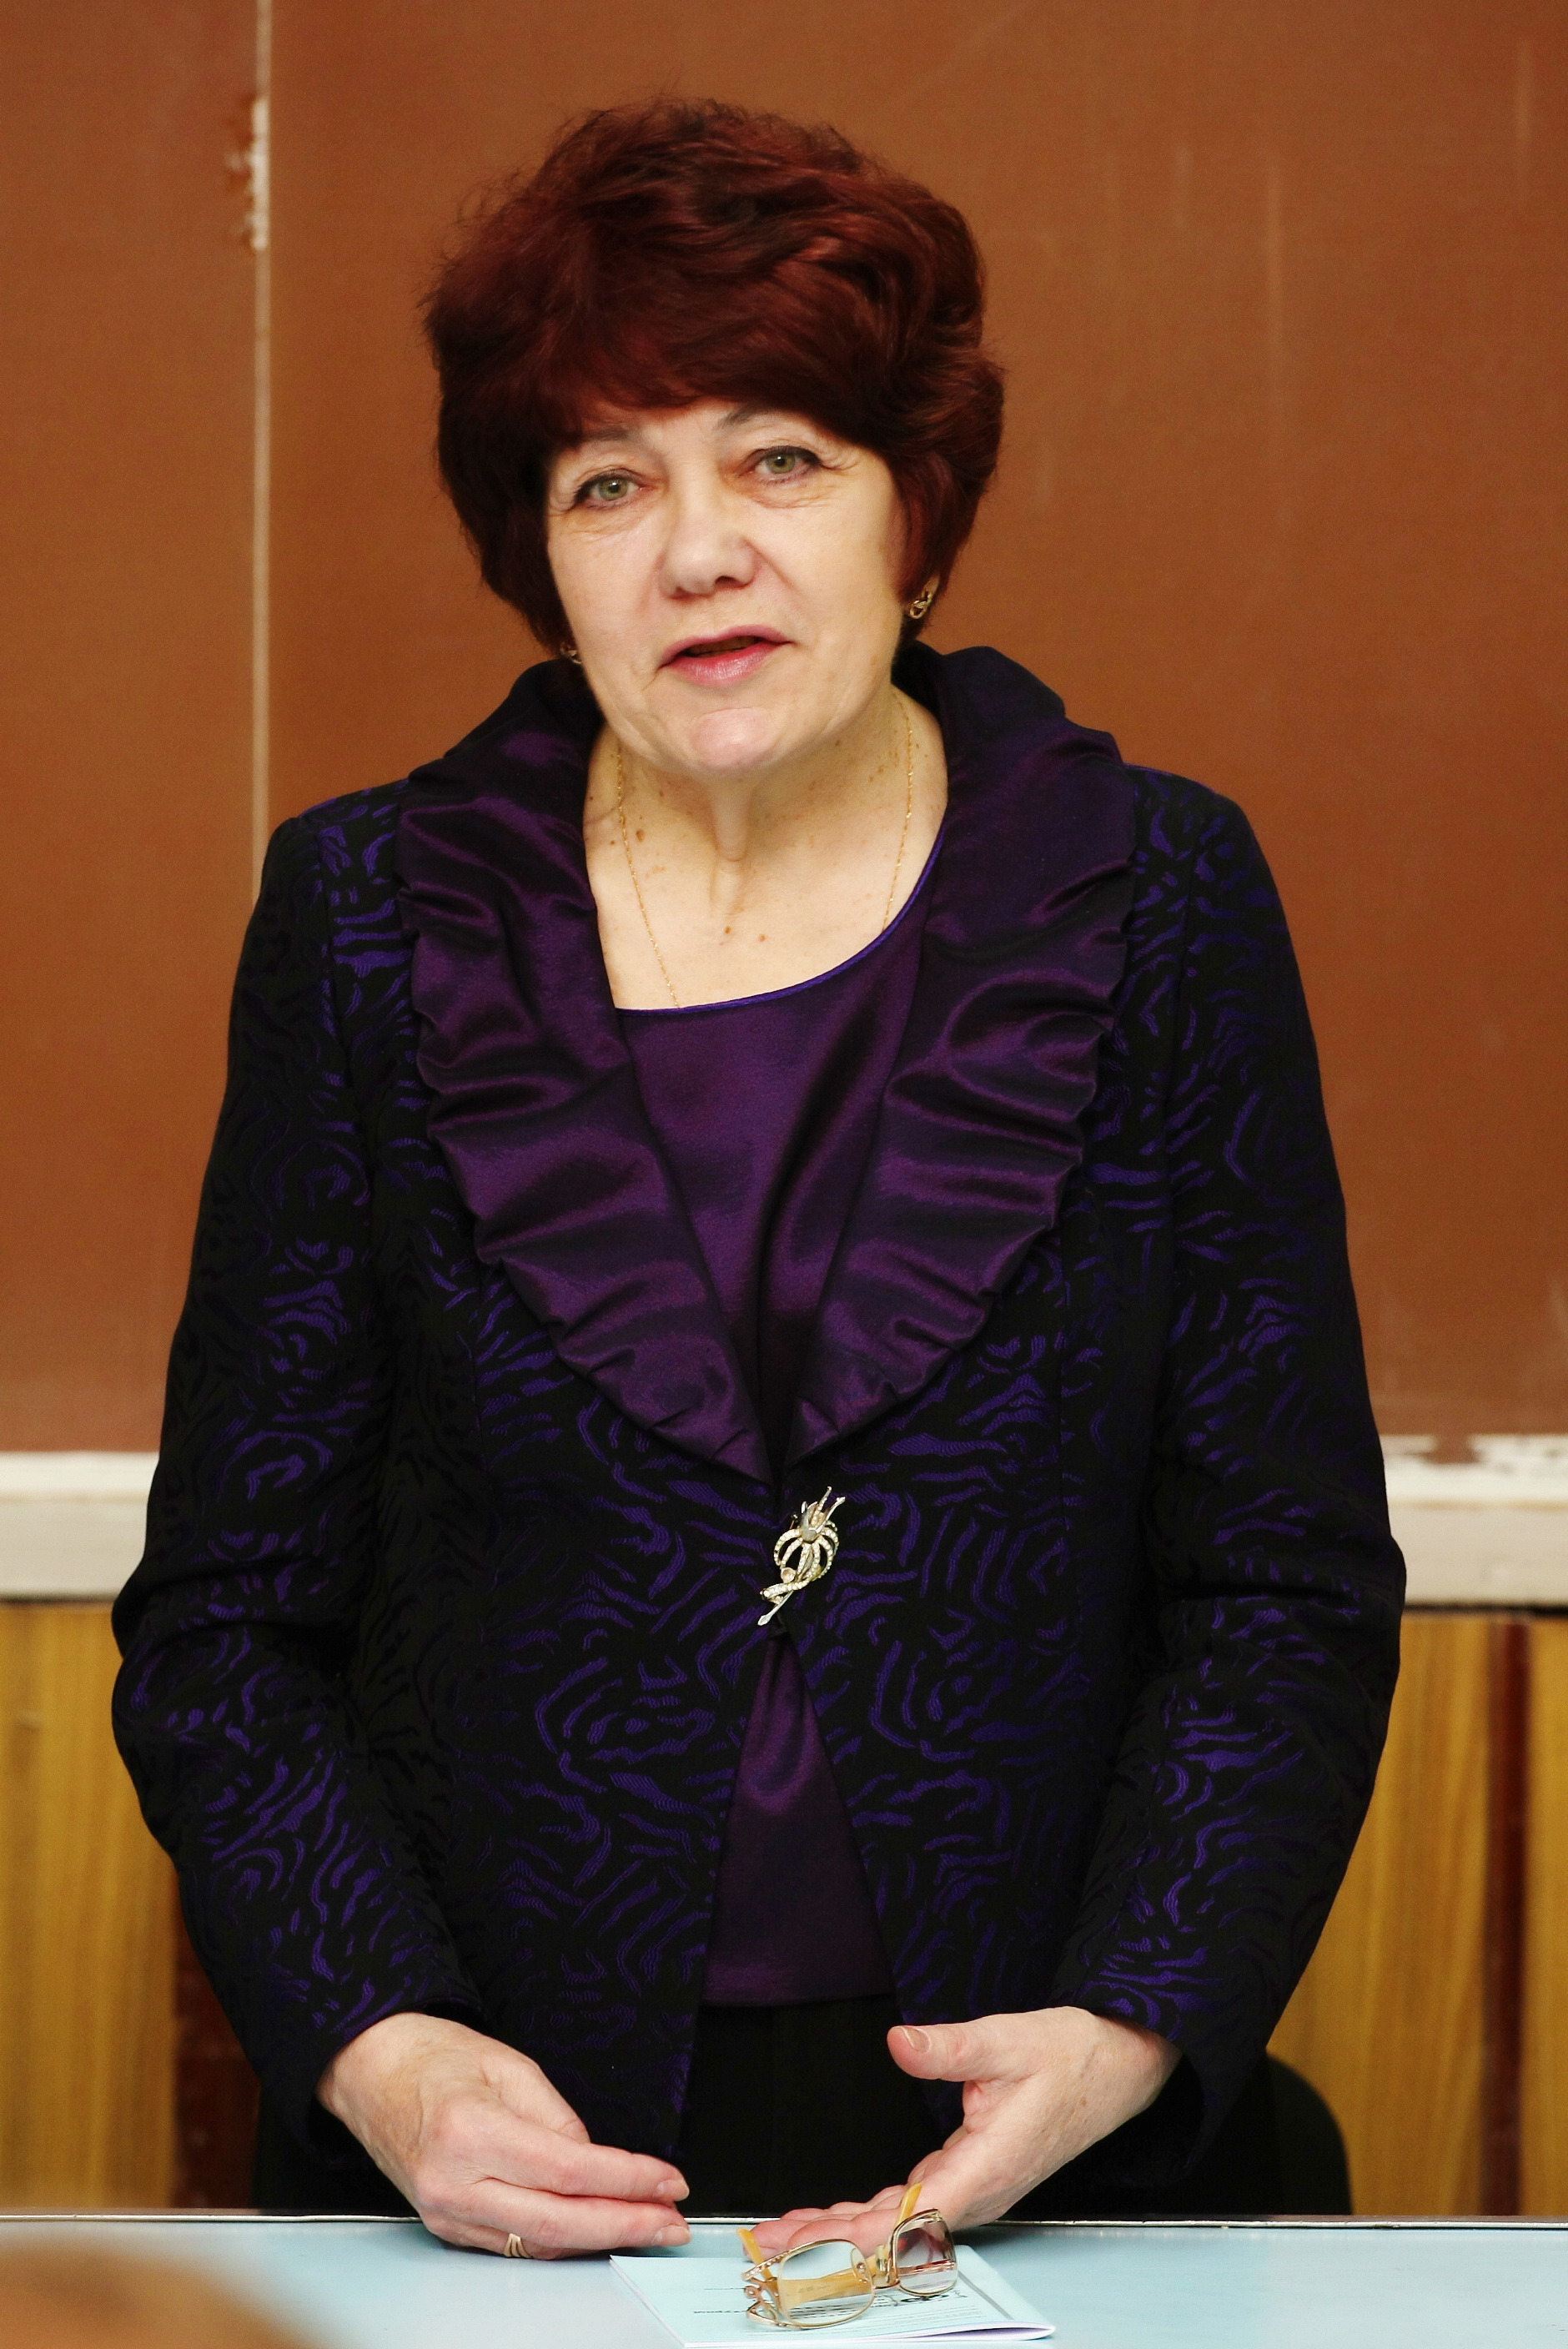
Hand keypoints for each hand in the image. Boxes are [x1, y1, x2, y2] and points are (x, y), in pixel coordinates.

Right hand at [317, 2012, 689, 2255]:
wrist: (371, 2069)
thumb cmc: (433, 2056)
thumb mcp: (509, 2065)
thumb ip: (558, 2118)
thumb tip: (598, 2162)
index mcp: (469, 2132)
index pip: (567, 2170)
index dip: (626, 2180)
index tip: (668, 2180)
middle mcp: (453, 2183)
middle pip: (555, 2224)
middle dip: (623, 2225)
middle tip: (671, 2221)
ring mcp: (445, 2212)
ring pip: (537, 2244)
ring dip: (599, 2239)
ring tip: (646, 2224)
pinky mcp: (445, 2225)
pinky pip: (514, 2244)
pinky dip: (561, 2239)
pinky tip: (594, 2228)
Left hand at [747, 2005, 1177, 2255]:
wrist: (1116, 2068)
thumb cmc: (1069, 2056)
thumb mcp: (1007, 2038)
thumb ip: (949, 2046)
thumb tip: (899, 2042)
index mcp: (986, 2169)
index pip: (909, 2218)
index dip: (855, 2236)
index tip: (808, 2242)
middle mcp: (978, 2193)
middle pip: (894, 2234)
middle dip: (829, 2243)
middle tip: (769, 2244)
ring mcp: (975, 2191)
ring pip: (899, 2226)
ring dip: (842, 2233)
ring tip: (786, 2235)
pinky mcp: (971, 2179)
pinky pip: (911, 2209)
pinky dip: (868, 2216)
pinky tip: (835, 2217)